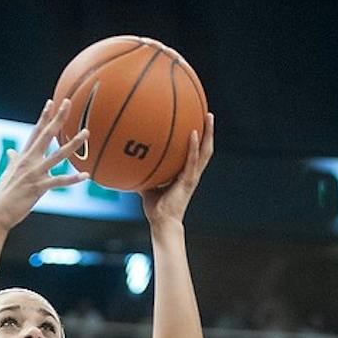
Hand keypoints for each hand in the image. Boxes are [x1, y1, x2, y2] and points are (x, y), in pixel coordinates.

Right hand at [0, 99, 88, 231]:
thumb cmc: (3, 195)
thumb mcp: (8, 173)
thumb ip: (13, 160)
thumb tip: (11, 152)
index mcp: (23, 156)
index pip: (35, 132)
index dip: (44, 117)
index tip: (51, 102)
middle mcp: (29, 160)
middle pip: (47, 134)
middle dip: (58, 118)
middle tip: (68, 102)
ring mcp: (35, 173)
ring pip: (58, 155)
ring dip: (73, 144)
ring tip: (86, 133)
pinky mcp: (38, 188)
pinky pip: (59, 181)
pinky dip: (73, 179)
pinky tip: (86, 175)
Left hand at [142, 113, 214, 227]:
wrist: (162, 223)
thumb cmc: (156, 209)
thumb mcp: (147, 187)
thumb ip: (143, 174)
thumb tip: (129, 163)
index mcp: (185, 174)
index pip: (195, 153)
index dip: (198, 139)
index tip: (197, 122)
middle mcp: (192, 173)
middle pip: (205, 148)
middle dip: (208, 131)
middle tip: (208, 113)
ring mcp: (192, 177)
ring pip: (205, 152)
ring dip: (208, 134)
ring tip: (208, 116)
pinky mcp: (188, 181)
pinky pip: (192, 161)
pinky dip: (193, 147)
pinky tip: (193, 133)